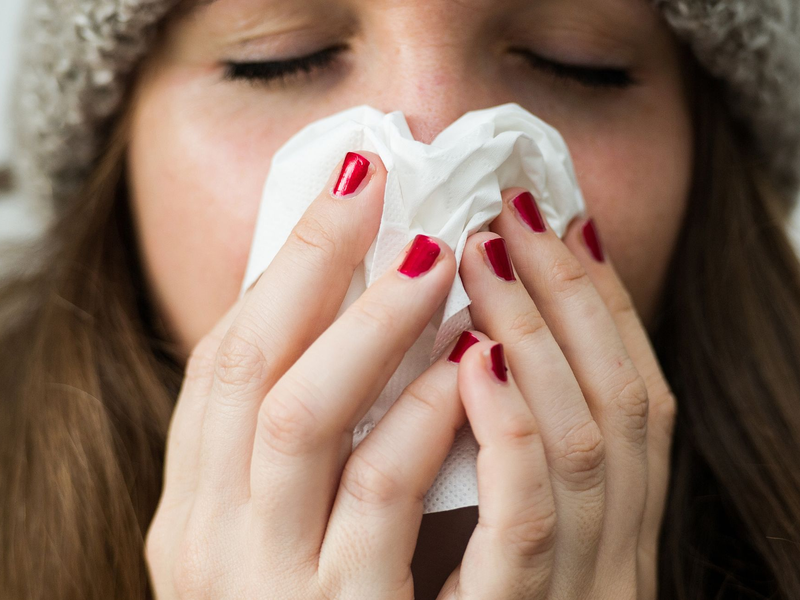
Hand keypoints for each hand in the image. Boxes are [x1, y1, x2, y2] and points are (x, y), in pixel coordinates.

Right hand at [146, 151, 473, 598]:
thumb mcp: (280, 525)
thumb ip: (302, 436)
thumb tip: (349, 308)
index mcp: (195, 508)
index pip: (221, 363)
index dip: (281, 270)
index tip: (341, 192)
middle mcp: (210, 542)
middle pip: (250, 371)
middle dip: (313, 268)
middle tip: (380, 190)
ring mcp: (272, 584)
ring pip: (305, 420)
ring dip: (372, 326)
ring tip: (433, 254)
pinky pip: (381, 498)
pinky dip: (422, 418)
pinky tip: (464, 364)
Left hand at [436, 189, 676, 598]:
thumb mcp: (497, 527)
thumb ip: (494, 452)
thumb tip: (468, 343)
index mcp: (609, 526)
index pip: (629, 391)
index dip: (598, 301)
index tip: (554, 221)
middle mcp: (615, 553)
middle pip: (621, 399)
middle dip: (568, 295)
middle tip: (512, 212)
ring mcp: (576, 589)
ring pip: (588, 444)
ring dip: (539, 336)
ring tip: (481, 253)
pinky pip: (531, 525)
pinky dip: (513, 435)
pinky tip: (476, 361)